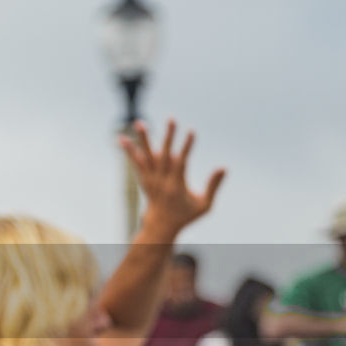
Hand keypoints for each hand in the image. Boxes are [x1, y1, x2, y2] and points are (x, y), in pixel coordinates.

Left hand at [120, 119, 224, 237]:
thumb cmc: (186, 216)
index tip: (192, 131)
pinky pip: (136, 163)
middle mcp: (161, 181)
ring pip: (146, 157)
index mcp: (176, 186)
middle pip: (164, 155)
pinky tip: (122, 139)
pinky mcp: (144, 179)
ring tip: (139, 123)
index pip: (181, 163)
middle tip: (172, 118)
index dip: (186, 146)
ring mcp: (151, 180)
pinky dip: (129, 151)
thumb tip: (224, 167)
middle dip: (168, 136)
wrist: (160, 227)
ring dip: (144, 140)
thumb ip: (213, 186)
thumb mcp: (204, 205)